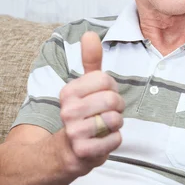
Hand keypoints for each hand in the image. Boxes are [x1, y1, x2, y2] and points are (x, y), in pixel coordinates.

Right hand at [59, 31, 124, 173]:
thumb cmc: (82, 114)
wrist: (68, 151)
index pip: (106, 80)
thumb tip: (90, 34)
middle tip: (108, 113)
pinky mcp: (84, 151)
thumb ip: (90, 61)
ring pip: (115, 120)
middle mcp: (68, 110)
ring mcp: (74, 132)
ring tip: (104, 126)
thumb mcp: (84, 87)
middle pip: (112, 99)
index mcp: (68, 92)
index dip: (112, 88)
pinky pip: (116, 139)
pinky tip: (102, 140)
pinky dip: (114, 140)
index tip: (102, 96)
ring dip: (116, 124)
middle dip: (117, 107)